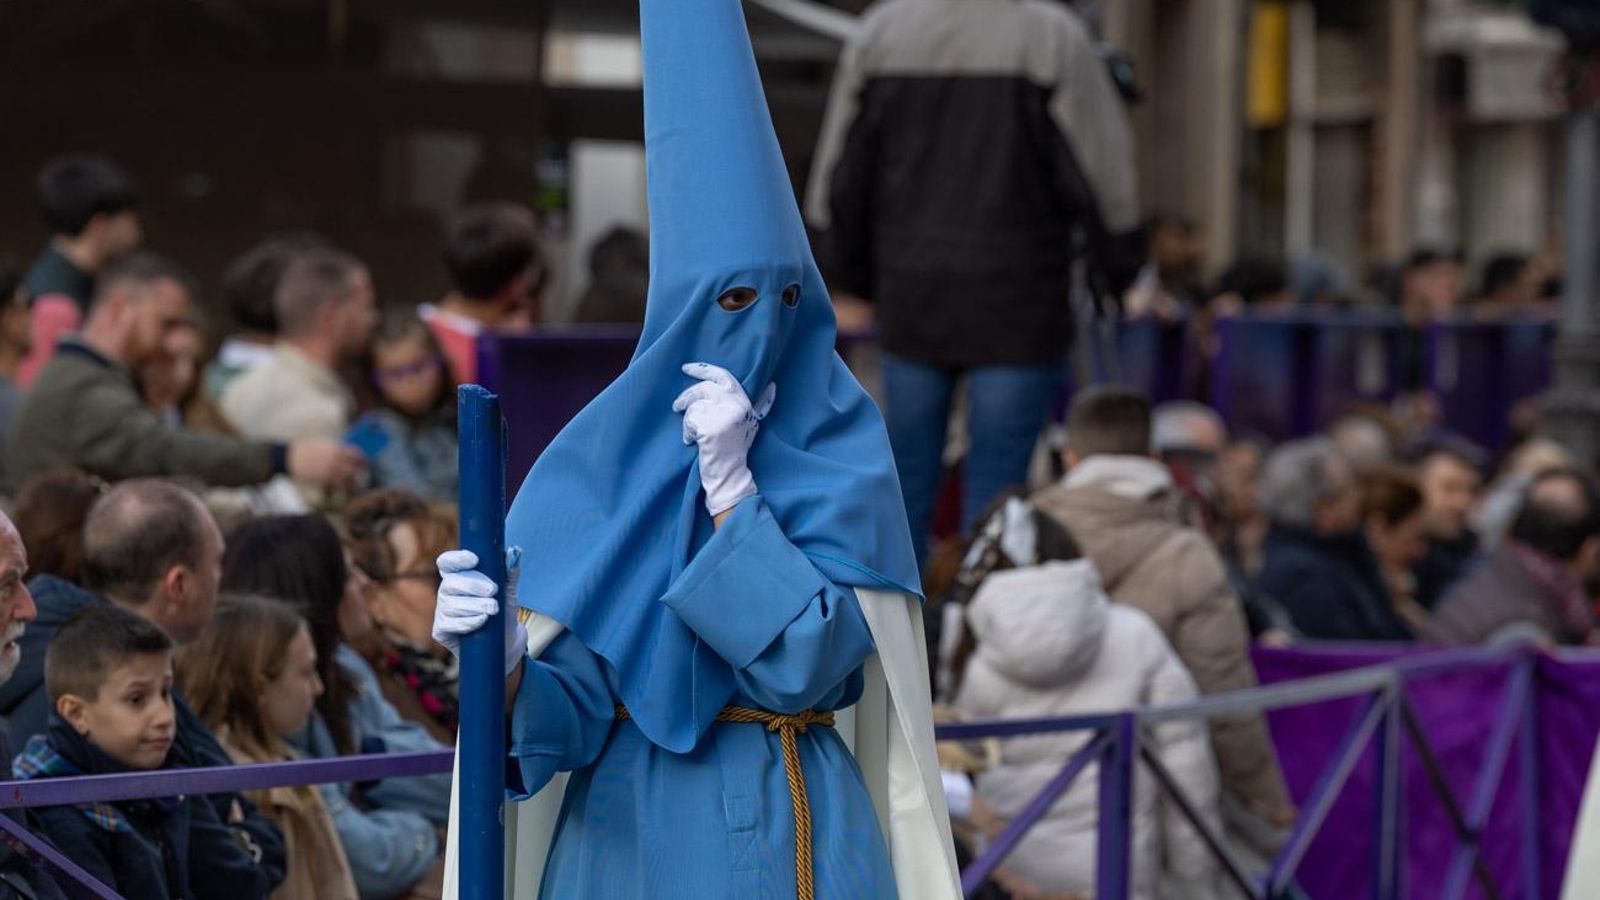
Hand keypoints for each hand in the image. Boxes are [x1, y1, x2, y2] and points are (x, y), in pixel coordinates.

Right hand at [287, 440, 366, 490]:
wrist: (291, 456)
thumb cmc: (308, 449)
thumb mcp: (324, 444)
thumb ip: (337, 449)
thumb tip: (351, 455)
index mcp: (337, 448)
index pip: (357, 454)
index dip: (362, 458)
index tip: (364, 461)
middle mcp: (335, 459)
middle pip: (355, 467)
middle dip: (360, 471)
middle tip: (361, 473)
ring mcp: (330, 469)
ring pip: (348, 478)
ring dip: (352, 481)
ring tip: (353, 482)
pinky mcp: (323, 479)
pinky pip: (337, 484)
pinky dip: (341, 486)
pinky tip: (342, 486)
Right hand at [433, 548, 527, 675]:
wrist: (504, 643)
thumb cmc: (503, 613)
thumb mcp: (508, 591)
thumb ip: (510, 572)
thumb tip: (513, 552)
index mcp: (458, 577)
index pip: (447, 562)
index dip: (457, 559)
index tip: (475, 559)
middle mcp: (446, 592)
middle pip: (449, 583)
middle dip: (472, 585)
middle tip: (493, 591)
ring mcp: (442, 611)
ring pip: (451, 604)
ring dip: (474, 605)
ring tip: (493, 609)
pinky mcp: (440, 630)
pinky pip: (449, 623)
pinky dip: (468, 622)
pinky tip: (482, 621)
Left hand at [672, 363, 774, 515]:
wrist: (730, 473)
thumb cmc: (736, 448)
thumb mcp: (751, 423)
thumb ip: (761, 404)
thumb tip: (772, 386)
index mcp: (744, 402)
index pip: (723, 376)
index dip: (703, 369)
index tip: (686, 368)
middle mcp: (736, 406)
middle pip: (703, 388)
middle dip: (686, 396)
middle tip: (677, 406)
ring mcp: (723, 418)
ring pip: (694, 406)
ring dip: (688, 420)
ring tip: (694, 434)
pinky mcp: (710, 429)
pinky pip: (689, 421)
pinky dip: (687, 432)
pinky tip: (693, 442)